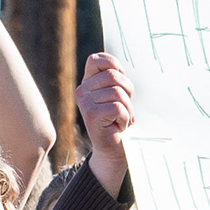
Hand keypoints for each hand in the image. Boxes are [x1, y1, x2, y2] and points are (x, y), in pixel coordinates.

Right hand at [75, 50, 133, 193]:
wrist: (113, 149)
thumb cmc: (118, 120)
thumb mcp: (117, 95)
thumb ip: (115, 79)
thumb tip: (119, 68)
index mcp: (87, 83)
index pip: (97, 59)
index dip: (114, 65)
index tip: (122, 79)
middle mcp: (82, 91)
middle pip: (113, 76)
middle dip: (128, 91)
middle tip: (126, 107)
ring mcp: (85, 102)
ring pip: (117, 93)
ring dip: (128, 108)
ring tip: (122, 119)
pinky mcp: (91, 115)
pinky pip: (118, 107)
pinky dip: (125, 118)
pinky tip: (119, 126)